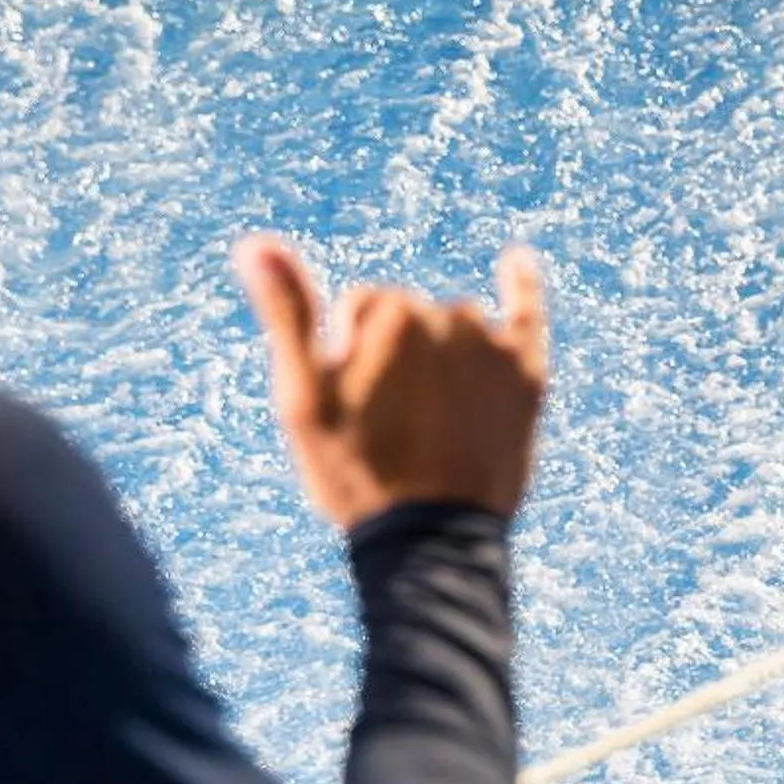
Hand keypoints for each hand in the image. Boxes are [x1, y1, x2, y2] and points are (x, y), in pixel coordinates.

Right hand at [235, 238, 549, 529]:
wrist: (430, 541)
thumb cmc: (355, 471)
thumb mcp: (304, 397)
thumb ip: (287, 313)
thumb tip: (253, 242)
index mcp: (393, 312)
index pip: (360, 307)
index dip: (346, 354)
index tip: (353, 405)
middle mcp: (451, 317)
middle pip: (409, 316)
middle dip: (394, 356)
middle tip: (392, 423)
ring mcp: (495, 347)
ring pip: (454, 327)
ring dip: (439, 356)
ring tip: (431, 421)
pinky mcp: (529, 375)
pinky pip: (527, 314)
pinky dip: (520, 285)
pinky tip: (517, 260)